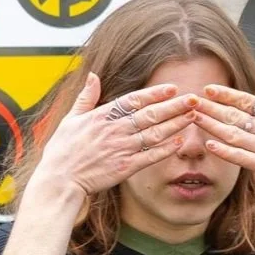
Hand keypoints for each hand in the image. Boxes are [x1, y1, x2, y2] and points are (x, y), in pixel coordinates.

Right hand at [28, 73, 191, 202]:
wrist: (60, 179)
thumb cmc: (63, 149)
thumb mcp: (71, 118)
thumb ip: (86, 97)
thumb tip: (93, 75)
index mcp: (102, 116)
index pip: (133, 100)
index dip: (154, 94)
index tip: (172, 88)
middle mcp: (114, 130)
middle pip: (150, 115)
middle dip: (174, 106)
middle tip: (194, 99)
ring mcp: (121, 149)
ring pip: (154, 134)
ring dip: (176, 124)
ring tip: (193, 116)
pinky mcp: (126, 167)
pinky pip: (151, 156)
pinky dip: (166, 149)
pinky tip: (180, 141)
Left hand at [190, 72, 254, 194]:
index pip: (247, 100)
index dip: (226, 94)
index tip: (208, 89)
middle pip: (234, 115)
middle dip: (210, 107)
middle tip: (189, 101)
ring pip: (233, 134)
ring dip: (211, 125)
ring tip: (194, 118)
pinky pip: (241, 157)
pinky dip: (225, 150)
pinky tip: (210, 144)